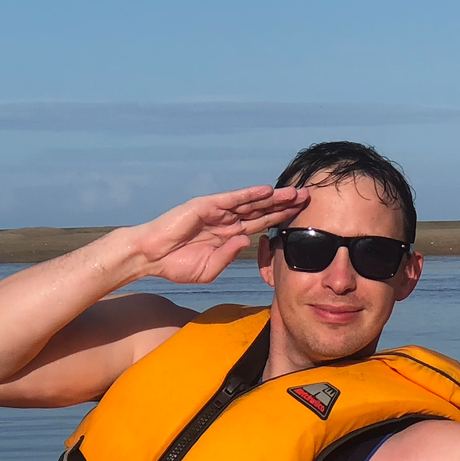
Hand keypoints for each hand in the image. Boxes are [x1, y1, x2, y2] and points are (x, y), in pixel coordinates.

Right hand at [126, 186, 309, 283]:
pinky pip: (231, 199)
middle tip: (308, 198)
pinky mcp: (206, 206)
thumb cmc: (176, 265)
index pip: (262, 225)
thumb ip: (228, 256)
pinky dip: (249, 194)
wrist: (152, 257)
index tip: (302, 217)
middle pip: (262, 211)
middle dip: (285, 205)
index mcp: (230, 236)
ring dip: (273, 197)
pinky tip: (266, 191)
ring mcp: (217, 212)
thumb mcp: (209, 269)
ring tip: (295, 192)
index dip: (281, 220)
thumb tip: (247, 241)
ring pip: (251, 202)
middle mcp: (227, 221)